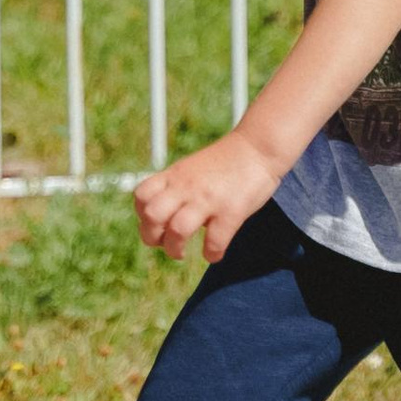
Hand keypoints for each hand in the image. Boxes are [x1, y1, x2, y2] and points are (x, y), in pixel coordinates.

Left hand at [133, 130, 280, 265]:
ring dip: (174, 249)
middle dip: (151, 237)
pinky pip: (214, 241)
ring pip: (177, 230)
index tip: (157, 223)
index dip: (142, 215)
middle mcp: (186, 187)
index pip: (141, 196)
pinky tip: (214, 252)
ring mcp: (208, 199)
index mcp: (174, 176)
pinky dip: (211, 254)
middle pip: (152, 216)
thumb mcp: (191, 169)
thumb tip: (167, 219)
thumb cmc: (226, 161)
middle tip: (165, 242)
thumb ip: (176, 188)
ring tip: (181, 253)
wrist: (258, 146)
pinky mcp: (232, 210)